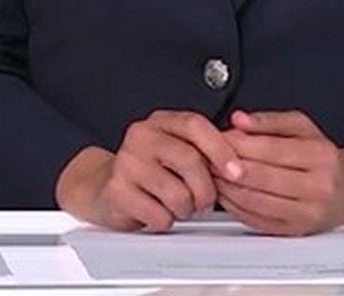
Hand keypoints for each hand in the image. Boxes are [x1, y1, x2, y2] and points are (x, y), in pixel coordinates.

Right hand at [56, 110, 242, 231]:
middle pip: (190, 160)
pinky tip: (156, 211)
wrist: (104, 188)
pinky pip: (159, 214)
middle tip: (205, 201)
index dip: (220, 149)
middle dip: (206, 189)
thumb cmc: (150, 171)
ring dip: (184, 209)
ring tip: (175, 205)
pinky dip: (165, 221)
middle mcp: (140, 136)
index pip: (195, 125)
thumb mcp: (175, 150)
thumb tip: (240, 163)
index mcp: (160, 122)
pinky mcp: (117, 190)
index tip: (237, 171)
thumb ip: (203, 150)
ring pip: (177, 194)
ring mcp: (126, 162)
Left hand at [216, 109, 343, 235]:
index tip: (218, 139)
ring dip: (226, 188)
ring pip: (255, 201)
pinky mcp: (295, 230)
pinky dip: (235, 206)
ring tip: (213, 174)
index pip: (270, 149)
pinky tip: (226, 193)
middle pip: (260, 177)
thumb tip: (239, 120)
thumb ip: (268, 120)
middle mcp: (318, 186)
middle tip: (208, 157)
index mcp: (320, 156)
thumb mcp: (302, 126)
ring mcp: (307, 212)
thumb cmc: (323, 157)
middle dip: (227, 167)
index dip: (238, 144)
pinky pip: (256, 220)